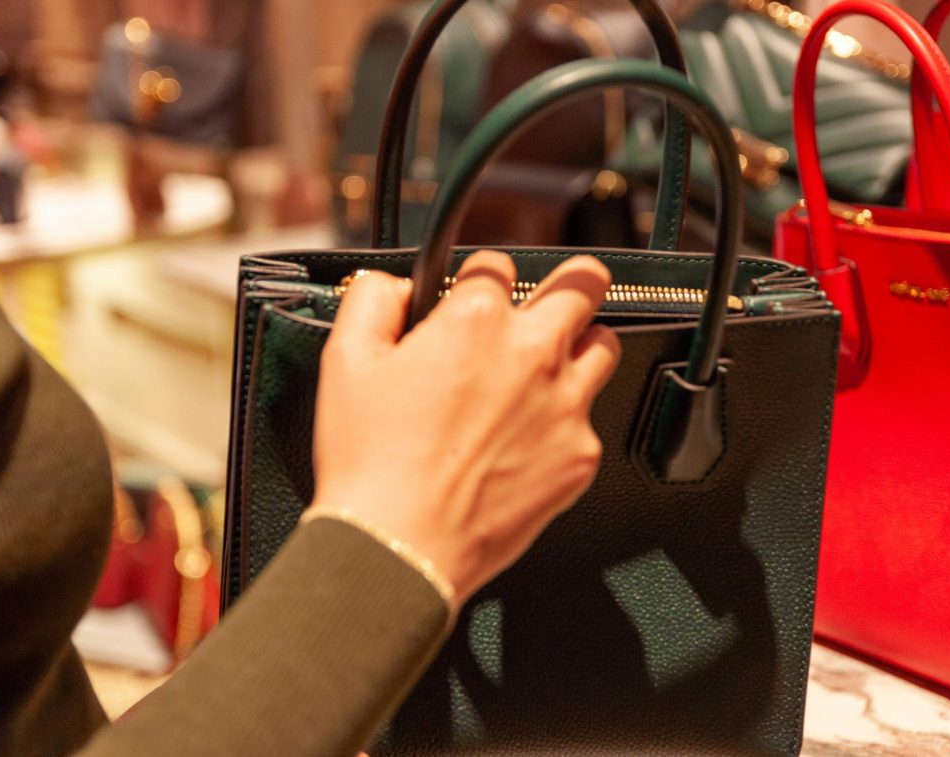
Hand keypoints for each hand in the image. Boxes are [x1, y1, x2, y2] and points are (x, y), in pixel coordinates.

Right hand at [308, 251, 619, 606]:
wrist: (399, 547)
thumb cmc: (371, 462)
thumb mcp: (345, 360)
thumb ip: (374, 299)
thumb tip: (394, 284)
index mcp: (476, 321)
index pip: (499, 265)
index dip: (480, 278)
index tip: (473, 298)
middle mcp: (532, 355)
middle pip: (584, 285)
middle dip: (570, 284)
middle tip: (556, 296)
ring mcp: (565, 406)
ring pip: (604, 347)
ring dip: (580, 347)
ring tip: (550, 368)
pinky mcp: (580, 457)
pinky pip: (591, 421)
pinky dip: (566, 423)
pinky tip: (528, 442)